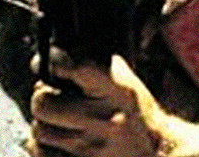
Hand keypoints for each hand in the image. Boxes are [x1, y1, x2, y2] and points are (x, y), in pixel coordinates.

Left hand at [28, 49, 166, 156]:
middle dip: (44, 98)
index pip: (74, 67)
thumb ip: (97, 65)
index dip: (55, 63)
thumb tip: (56, 52)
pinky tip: (59, 143)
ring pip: (39, 130)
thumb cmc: (137, 116)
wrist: (159, 154)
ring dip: (44, 125)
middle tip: (53, 98)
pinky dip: (43, 147)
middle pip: (43, 102)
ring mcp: (91, 149)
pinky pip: (40, 153)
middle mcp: (104, 120)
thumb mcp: (127, 84)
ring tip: (59, 124)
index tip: (49, 65)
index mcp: (116, 92)